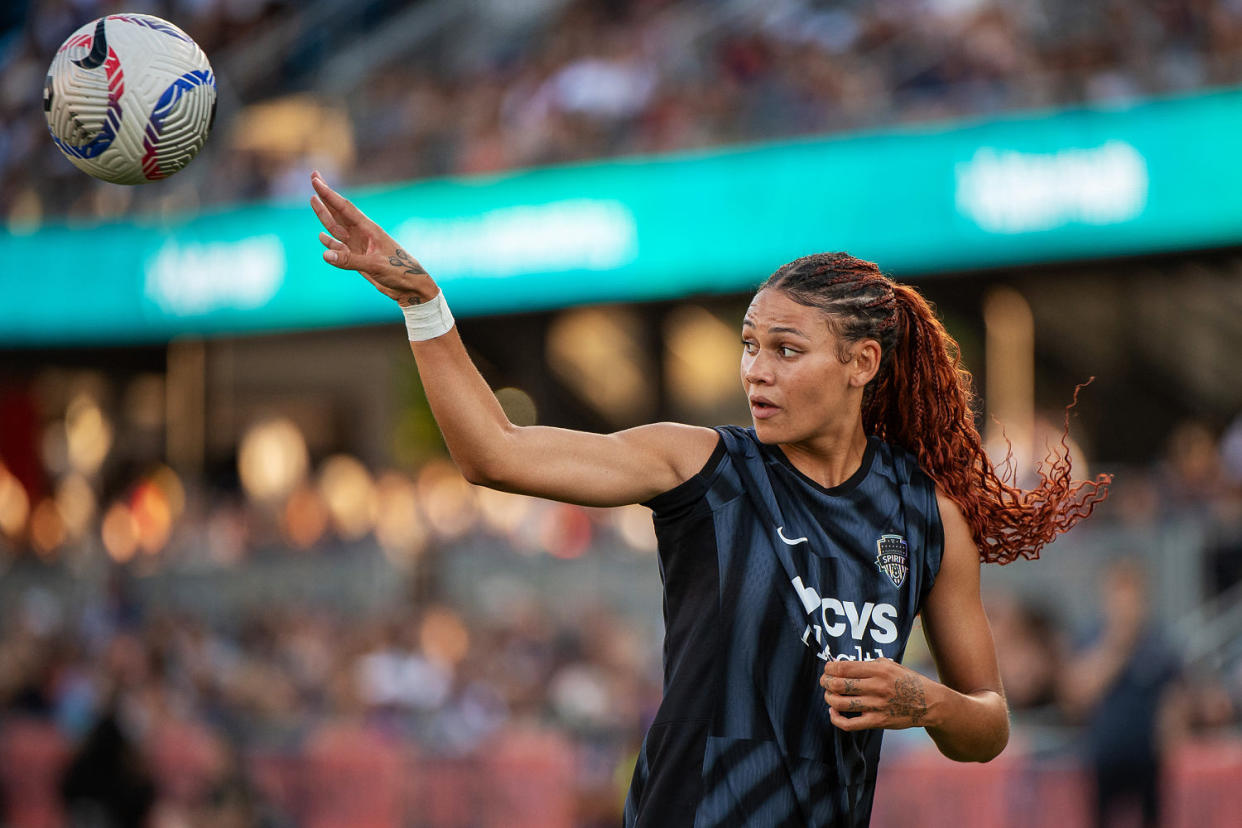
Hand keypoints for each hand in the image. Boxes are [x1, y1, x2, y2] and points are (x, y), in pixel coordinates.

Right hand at [309, 171, 434, 304]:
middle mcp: (362, 234)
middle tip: (314, 177)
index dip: (329, 194)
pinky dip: (329, 243)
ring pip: (337, 228)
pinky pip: (340, 248)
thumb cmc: (399, 272)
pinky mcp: (358, 258)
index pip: (345, 208)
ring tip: (313, 200)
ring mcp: (359, 246)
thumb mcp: (376, 265)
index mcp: (369, 229)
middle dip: (326, 196)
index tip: (316, 180)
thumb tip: (325, 254)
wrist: (409, 287)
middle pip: (339, 211)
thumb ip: (350, 260)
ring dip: (324, 215)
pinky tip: (322, 236)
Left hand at [819, 658, 931, 731]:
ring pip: (840, 703)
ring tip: (829, 695)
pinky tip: (834, 712)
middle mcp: (876, 687)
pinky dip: (836, 719)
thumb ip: (868, 664)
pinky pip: (849, 724)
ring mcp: (876, 706)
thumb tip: (843, 666)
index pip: (844, 668)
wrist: (929, 703)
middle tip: (824, 682)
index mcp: (878, 670)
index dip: (829, 668)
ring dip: (829, 698)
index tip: (827, 669)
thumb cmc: (907, 681)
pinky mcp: (878, 722)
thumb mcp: (891, 665)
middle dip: (825, 682)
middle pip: (838, 685)